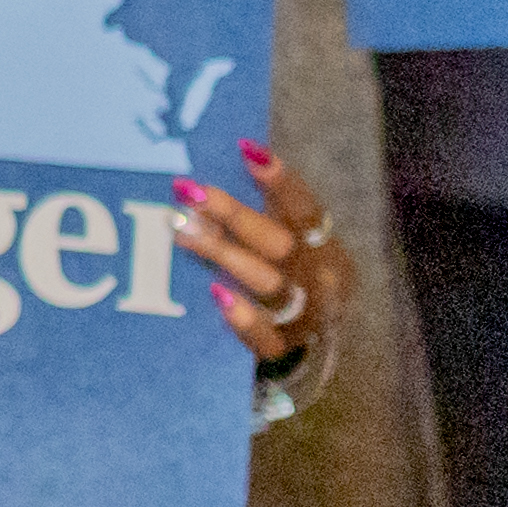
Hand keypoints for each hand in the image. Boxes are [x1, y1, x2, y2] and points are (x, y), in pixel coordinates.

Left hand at [170, 140, 343, 369]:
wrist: (321, 357)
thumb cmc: (295, 288)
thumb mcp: (292, 251)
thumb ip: (264, 219)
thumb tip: (218, 174)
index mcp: (324, 248)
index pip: (305, 209)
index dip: (280, 180)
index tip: (246, 149)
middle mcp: (320, 280)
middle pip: (279, 242)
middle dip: (235, 214)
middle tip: (190, 190)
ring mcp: (305, 317)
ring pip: (269, 283)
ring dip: (225, 254)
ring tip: (183, 231)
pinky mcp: (285, 351)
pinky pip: (266, 336)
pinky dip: (244, 316)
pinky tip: (216, 294)